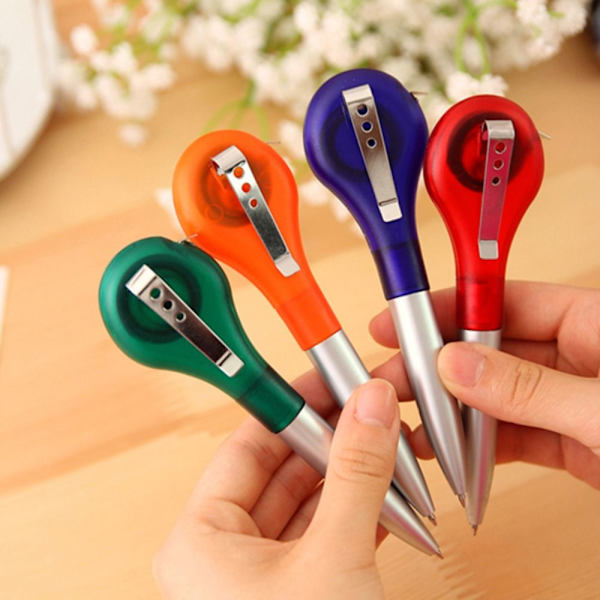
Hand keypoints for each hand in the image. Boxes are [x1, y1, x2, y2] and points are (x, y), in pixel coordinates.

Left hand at [153, 378, 401, 599]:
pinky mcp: (301, 591)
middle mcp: (225, 556)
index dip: (293, 408)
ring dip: (354, 476)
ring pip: (311, 503)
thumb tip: (370, 406)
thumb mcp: (332, 558)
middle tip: (370, 409)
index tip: (327, 381)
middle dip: (334, 440)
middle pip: (284, 470)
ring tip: (387, 443)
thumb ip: (355, 475)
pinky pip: (328, 535)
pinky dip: (361, 513)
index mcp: (201, 541)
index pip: (248, 446)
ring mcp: (264, 577)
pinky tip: (390, 490)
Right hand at [370, 281, 599, 488]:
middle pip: (490, 351)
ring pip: (495, 397)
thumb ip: (529, 388)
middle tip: (393, 378)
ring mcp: (569, 401)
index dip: (450, 308)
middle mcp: (577, 357)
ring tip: (409, 423)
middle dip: (439, 367)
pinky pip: (513, 436)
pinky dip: (479, 448)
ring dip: (453, 412)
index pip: (506, 302)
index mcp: (592, 325)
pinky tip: (449, 453)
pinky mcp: (570, 442)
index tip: (405, 318)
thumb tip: (456, 366)